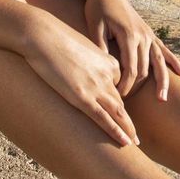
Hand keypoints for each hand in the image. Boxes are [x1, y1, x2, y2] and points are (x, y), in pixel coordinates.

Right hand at [19, 11, 138, 146]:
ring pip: (118, 113)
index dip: (117, 98)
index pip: (118, 84)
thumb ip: (84, 59)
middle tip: (137, 136)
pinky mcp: (82, 97)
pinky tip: (125, 142)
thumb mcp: (77, 46)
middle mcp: (107, 75)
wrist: (43, 35)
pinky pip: (103, 118)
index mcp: (108, 62)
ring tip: (135, 143)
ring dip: (128, 130)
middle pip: (121, 101)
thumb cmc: (53, 37)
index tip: (118, 110)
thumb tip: (76, 67)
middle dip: (128, 120)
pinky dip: (116, 131)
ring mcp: (95, 87)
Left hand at [80, 0, 179, 101]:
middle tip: (125, 101)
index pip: (132, 69)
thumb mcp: (94, 27)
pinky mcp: (149, 33)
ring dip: (162, 81)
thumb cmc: (97, 9)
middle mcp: (143, 36)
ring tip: (163, 99)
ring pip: (159, 62)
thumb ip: (100, 48)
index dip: (126, 85)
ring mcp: (148, 35)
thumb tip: (106, 70)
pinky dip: (173, 62)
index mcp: (129, 36)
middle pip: (145, 69)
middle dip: (136, 87)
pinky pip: (164, 50)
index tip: (117, 96)